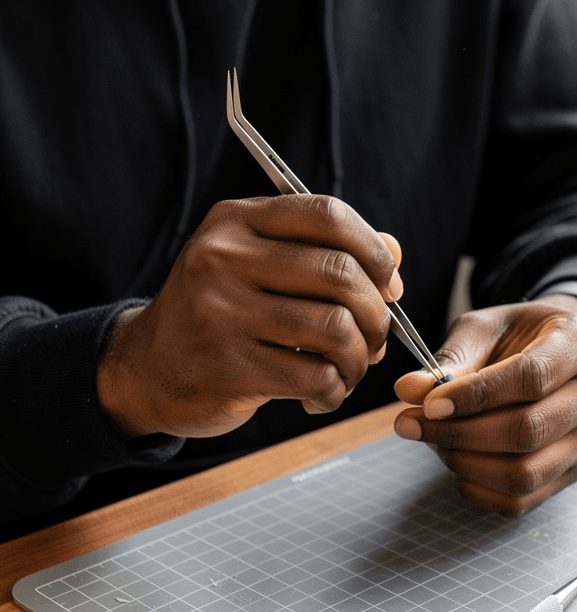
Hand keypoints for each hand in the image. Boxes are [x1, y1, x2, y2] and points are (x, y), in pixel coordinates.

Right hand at [97, 195, 402, 437]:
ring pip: (335, 329)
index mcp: (236, 221)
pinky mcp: (227, 367)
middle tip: (375, 339)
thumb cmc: (219, 314)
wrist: (148, 368)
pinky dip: (333, 392)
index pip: (326, 215)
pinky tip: (320, 396)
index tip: (387, 283)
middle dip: (377, 314)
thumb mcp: (259, 266)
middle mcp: (223, 258)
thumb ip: (324, 252)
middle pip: (340, 274)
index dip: (373, 250)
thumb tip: (393, 255)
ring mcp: (221, 313)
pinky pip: (315, 377)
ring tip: (348, 371)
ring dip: (358, 359)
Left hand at [393, 296, 576, 514]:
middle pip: (529, 431)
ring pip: (526, 474)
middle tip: (416, 425)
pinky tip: (458, 466)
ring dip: (468, 465)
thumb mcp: (486, 329)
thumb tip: (409, 391)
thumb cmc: (520, 336)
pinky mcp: (575, 471)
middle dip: (462, 434)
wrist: (557, 352)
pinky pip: (525, 500)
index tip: (429, 403)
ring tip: (437, 443)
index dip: (476, 396)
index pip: (531, 378)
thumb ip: (452, 359)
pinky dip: (481, 490)